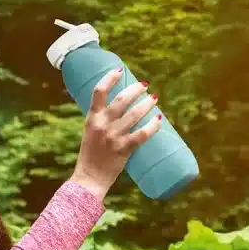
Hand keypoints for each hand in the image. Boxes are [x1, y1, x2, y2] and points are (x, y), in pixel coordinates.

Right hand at [72, 68, 160, 196]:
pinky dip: (152, 126)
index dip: (110, 78)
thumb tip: (120, 113)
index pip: (99, 91)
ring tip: (154, 99)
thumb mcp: (91, 134)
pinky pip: (142, 134)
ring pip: (134, 114)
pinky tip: (159, 120)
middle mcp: (102, 125)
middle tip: (145, 87)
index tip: (119, 70)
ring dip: (147, 104)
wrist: (89, 179)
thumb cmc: (91, 157)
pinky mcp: (124, 149)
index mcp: (92, 119)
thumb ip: (102, 123)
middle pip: (121, 100)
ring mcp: (113, 137)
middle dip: (135, 90)